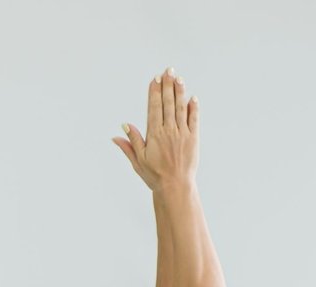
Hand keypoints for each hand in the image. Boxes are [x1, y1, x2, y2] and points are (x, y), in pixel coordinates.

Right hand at [112, 68, 198, 192]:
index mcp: (154, 135)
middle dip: (167, 85)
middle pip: (167, 103)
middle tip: (167, 71)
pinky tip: (192, 97)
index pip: (153, 108)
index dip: (154, 92)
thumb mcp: (138, 161)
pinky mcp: (193, 139)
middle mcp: (168, 131)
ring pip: (180, 107)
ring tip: (178, 78)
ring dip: (179, 91)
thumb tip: (122, 128)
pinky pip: (193, 119)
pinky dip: (193, 108)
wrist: (175, 187)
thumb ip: (131, 143)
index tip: (155, 79)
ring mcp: (182, 134)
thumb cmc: (155, 176)